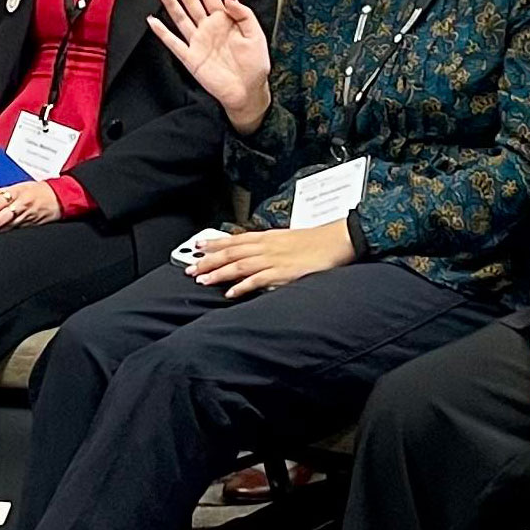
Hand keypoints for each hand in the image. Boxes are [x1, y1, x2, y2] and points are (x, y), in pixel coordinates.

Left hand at [0, 181, 62, 236]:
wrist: (59, 198)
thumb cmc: (38, 191)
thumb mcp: (18, 185)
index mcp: (17, 193)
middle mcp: (20, 206)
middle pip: (0, 218)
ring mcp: (25, 218)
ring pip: (6, 227)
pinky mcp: (29, 226)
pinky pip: (13, 231)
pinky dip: (2, 235)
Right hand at [149, 0, 271, 129]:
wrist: (249, 91)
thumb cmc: (254, 64)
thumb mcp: (256, 34)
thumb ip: (243, 14)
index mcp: (224, 19)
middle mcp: (208, 27)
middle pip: (190, 1)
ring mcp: (197, 42)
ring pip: (180, 17)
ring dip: (169, 1)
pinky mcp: (191, 58)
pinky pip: (174, 43)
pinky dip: (162, 33)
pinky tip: (153, 21)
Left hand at [187, 221, 352, 298]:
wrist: (338, 240)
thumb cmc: (317, 242)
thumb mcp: (288, 240)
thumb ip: (271, 247)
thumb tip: (257, 253)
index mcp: (268, 237)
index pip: (235, 239)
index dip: (215, 243)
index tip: (198, 246)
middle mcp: (267, 246)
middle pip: (231, 252)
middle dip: (208, 260)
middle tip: (190, 268)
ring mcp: (273, 259)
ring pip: (239, 265)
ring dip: (219, 273)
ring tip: (202, 280)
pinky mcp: (283, 273)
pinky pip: (258, 280)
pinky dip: (242, 286)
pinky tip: (230, 292)